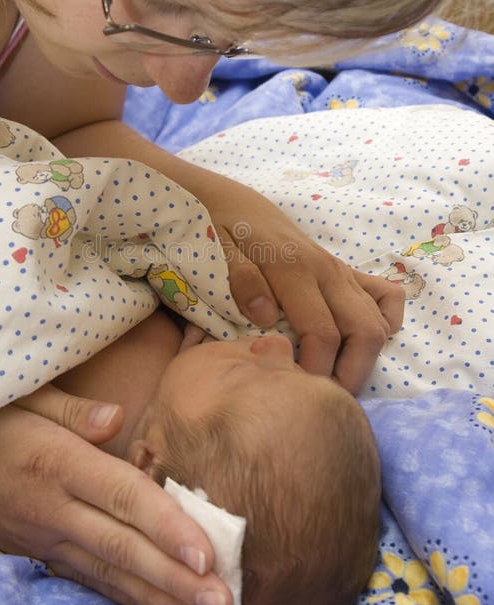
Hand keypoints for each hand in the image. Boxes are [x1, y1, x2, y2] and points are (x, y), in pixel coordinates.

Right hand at [0, 399, 231, 604]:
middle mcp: (54, 507)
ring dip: (158, 597)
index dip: (167, 527)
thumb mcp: (22, 397)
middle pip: (124, 546)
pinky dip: (123, 596)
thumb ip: (73, 412)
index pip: (123, 497)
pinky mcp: (37, 552)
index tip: (208, 554)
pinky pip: (87, 577)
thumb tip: (118, 419)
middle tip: (224, 604)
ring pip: (109, 572)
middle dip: (177, 578)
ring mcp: (44, 536)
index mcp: (57, 462)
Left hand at [195, 175, 404, 393]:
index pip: (323, 334)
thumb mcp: (217, 253)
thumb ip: (241, 281)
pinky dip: (385, 322)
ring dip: (365, 357)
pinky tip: (356, 342)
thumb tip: (266, 316)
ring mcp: (341, 271)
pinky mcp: (347, 272)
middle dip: (351, 374)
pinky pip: (387, 296)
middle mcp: (327, 270)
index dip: (316, 371)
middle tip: (323, 398)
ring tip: (335, 380)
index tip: (297, 393)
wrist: (235, 206)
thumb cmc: (222, 236)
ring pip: (378, 320)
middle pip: (365, 332)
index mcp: (294, 270)